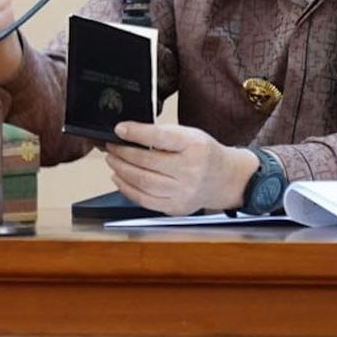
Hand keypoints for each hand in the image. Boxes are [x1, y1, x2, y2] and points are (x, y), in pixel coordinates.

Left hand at [105, 122, 259, 215]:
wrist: (226, 179)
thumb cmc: (204, 153)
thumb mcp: (190, 134)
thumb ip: (164, 134)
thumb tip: (129, 133)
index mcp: (194, 147)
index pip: (160, 138)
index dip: (136, 133)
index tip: (119, 129)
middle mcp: (190, 171)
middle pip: (147, 163)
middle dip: (123, 154)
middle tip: (111, 147)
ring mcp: (183, 192)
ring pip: (143, 183)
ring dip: (122, 171)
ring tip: (113, 161)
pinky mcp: (176, 207)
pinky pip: (145, 201)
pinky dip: (127, 189)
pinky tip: (120, 179)